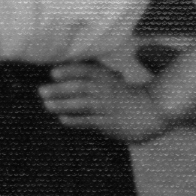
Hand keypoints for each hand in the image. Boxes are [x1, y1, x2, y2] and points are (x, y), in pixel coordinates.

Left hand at [39, 59, 170, 144]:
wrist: (154, 111)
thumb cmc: (129, 96)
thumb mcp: (114, 81)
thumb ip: (95, 77)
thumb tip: (70, 73)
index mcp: (108, 78)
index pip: (87, 71)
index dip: (70, 71)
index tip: (53, 72)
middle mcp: (107, 91)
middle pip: (81, 88)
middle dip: (60, 89)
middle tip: (41, 90)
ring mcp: (109, 108)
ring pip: (83, 105)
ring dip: (64, 105)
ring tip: (47, 105)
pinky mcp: (111, 124)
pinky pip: (91, 122)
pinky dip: (76, 121)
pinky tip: (63, 120)